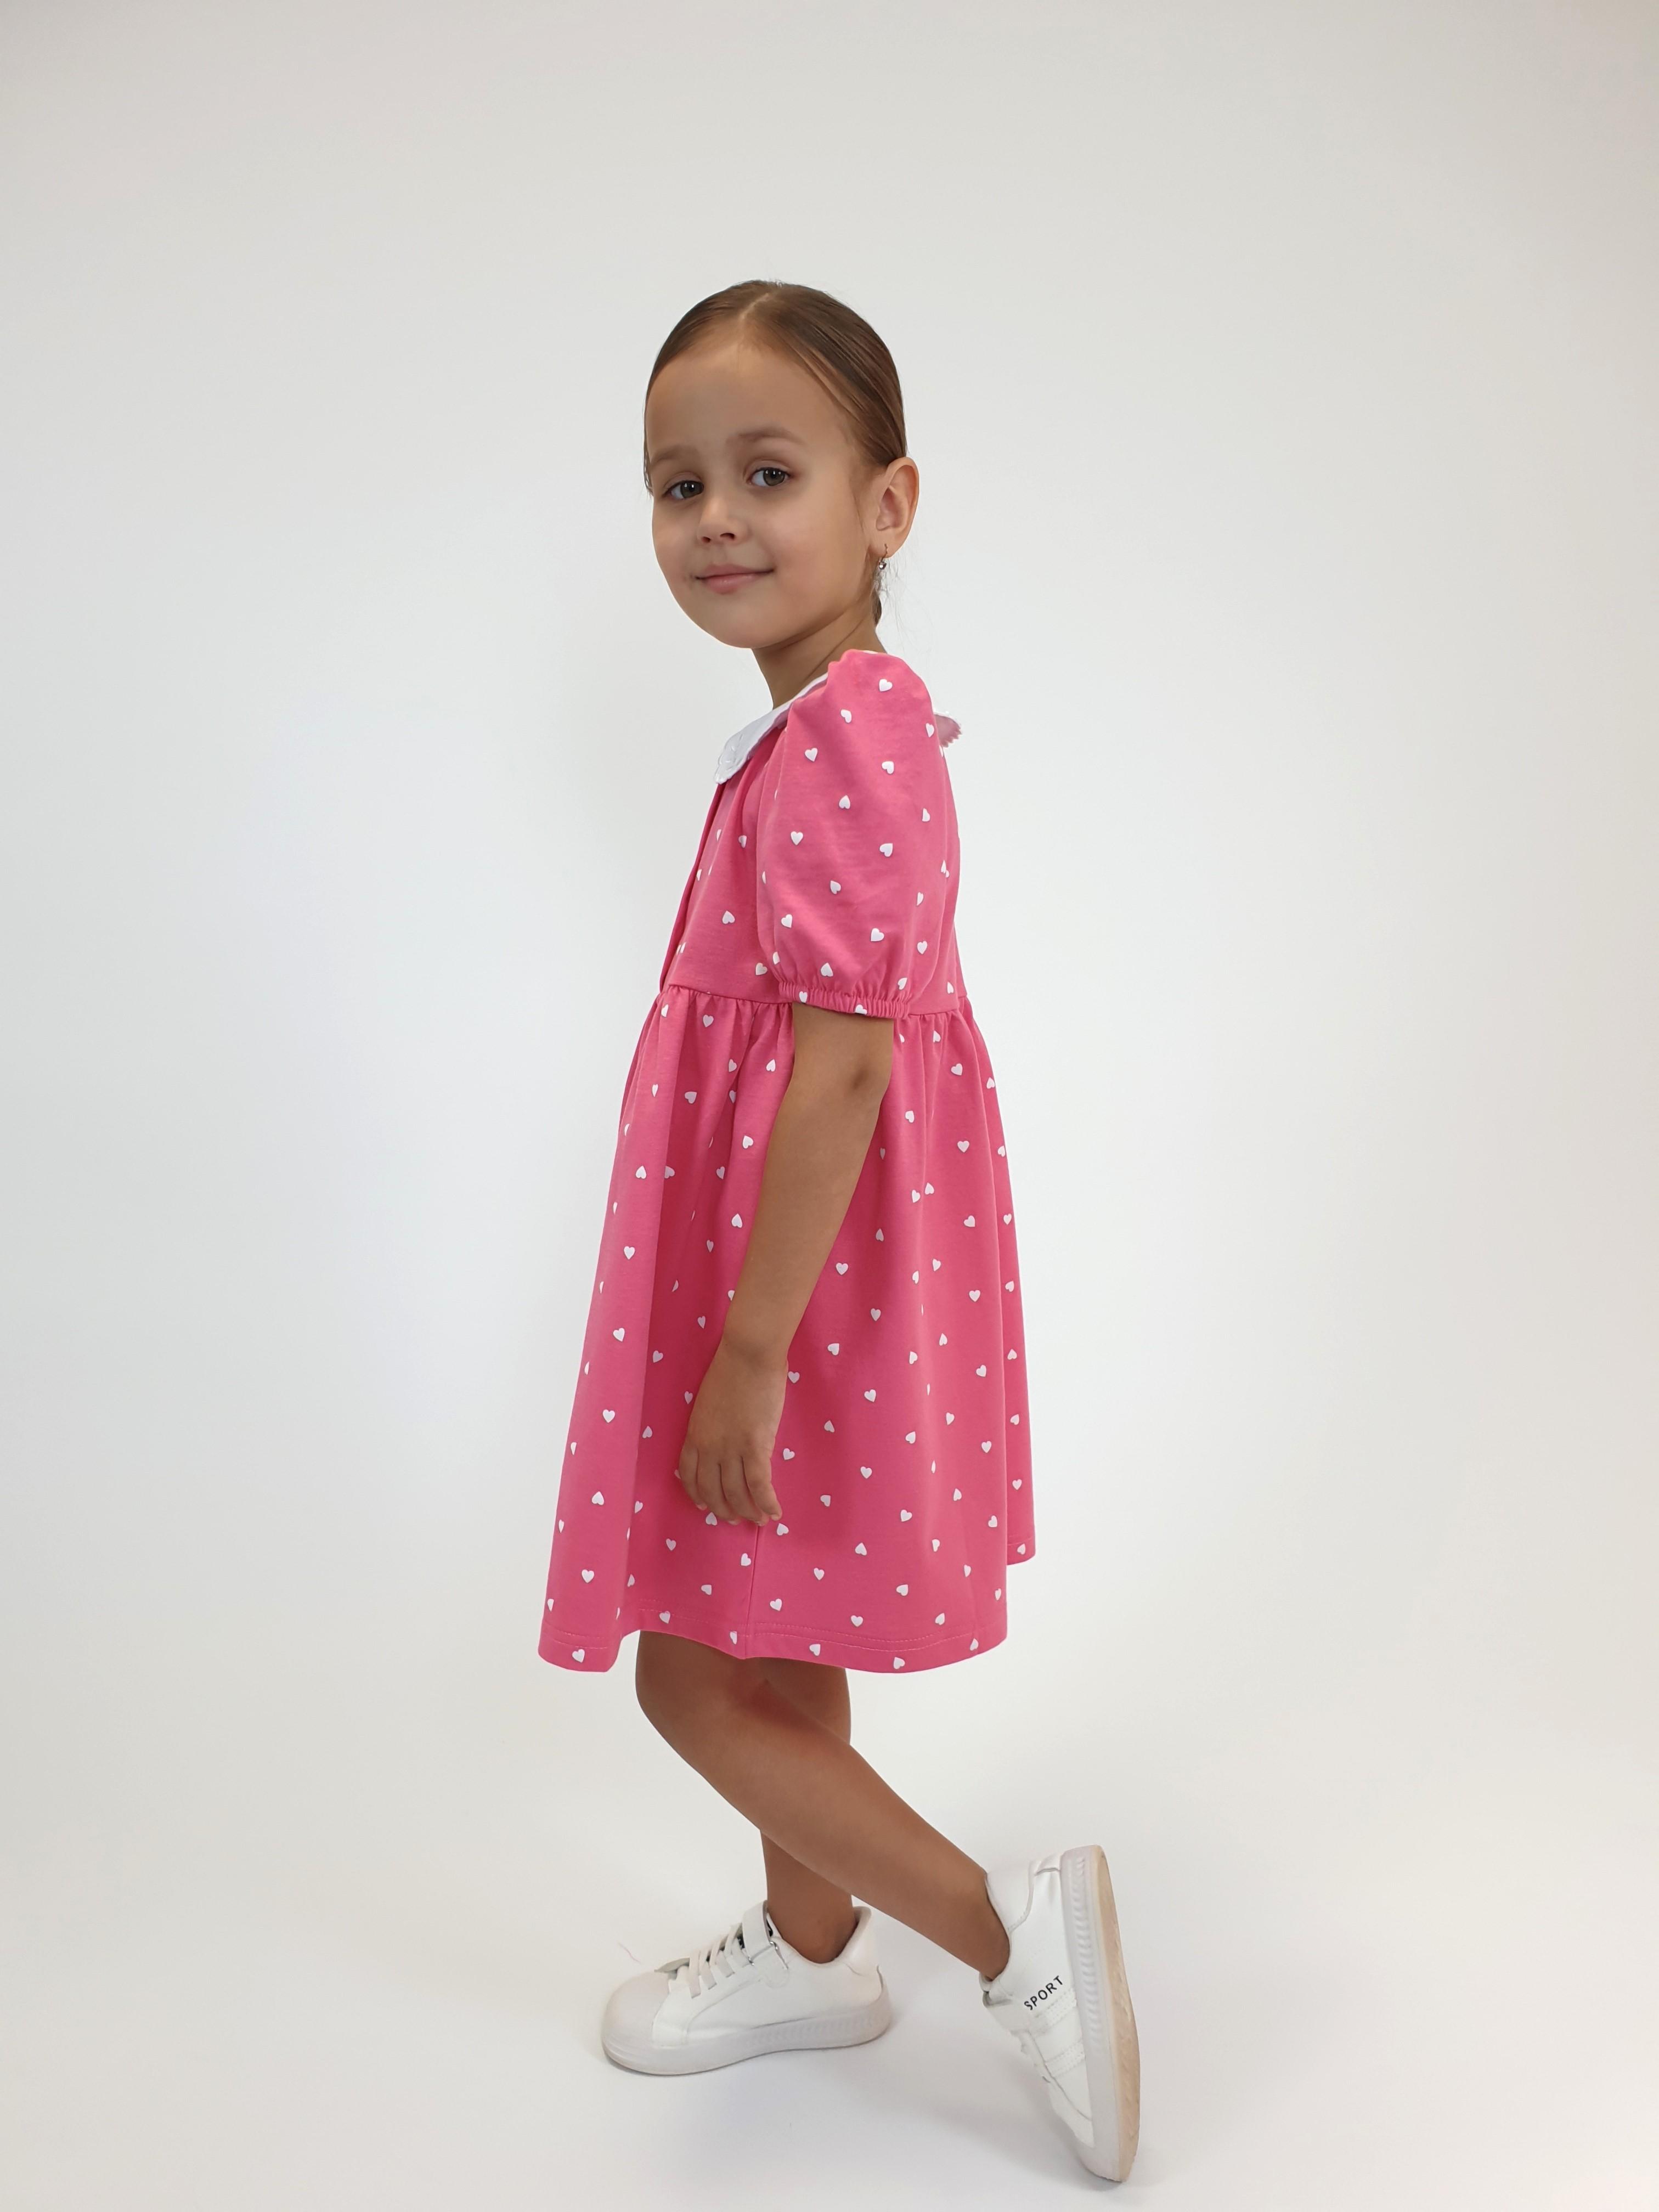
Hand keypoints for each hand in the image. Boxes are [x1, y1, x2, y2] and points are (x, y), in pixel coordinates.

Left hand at [676, 1334, 785, 1526]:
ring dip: (748, 1511)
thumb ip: (711, 1424)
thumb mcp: (708, 1401)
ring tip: (758, 1520)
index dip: (696, 1494)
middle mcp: (708, 1446)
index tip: (703, 1505)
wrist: (748, 1355)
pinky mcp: (755, 1446)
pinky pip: (760, 1485)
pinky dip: (767, 1502)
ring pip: (736, 1493)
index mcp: (694, 1433)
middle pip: (712, 1490)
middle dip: (724, 1509)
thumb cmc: (731, 1369)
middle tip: (735, 1519)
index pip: (688, 1475)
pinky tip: (775, 1512)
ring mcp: (731, 1448)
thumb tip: (725, 1437)